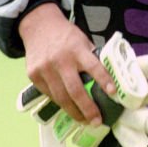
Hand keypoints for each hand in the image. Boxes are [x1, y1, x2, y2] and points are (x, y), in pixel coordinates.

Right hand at [19, 4, 116, 125]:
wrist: (38, 25)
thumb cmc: (66, 35)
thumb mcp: (82, 41)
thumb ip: (91, 58)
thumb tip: (107, 80)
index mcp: (76, 49)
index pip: (94, 66)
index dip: (104, 80)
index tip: (113, 93)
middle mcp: (60, 60)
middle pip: (75, 90)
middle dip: (87, 108)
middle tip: (97, 121)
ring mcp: (45, 69)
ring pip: (61, 97)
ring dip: (74, 112)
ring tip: (85, 120)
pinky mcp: (34, 76)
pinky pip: (50, 94)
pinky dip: (61, 103)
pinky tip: (69, 108)